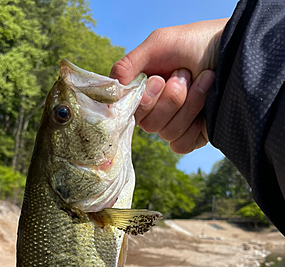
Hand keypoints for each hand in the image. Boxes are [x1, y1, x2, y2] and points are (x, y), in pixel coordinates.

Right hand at [110, 20, 227, 153]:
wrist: (233, 50)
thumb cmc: (196, 43)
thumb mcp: (159, 44)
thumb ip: (128, 64)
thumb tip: (111, 86)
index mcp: (146, 92)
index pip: (131, 112)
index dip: (145, 101)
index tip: (158, 80)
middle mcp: (158, 110)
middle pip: (149, 125)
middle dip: (171, 99)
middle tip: (185, 75)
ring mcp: (175, 125)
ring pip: (166, 133)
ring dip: (188, 105)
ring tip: (204, 80)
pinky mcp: (193, 137)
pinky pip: (180, 144)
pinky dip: (194, 124)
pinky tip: (207, 107)